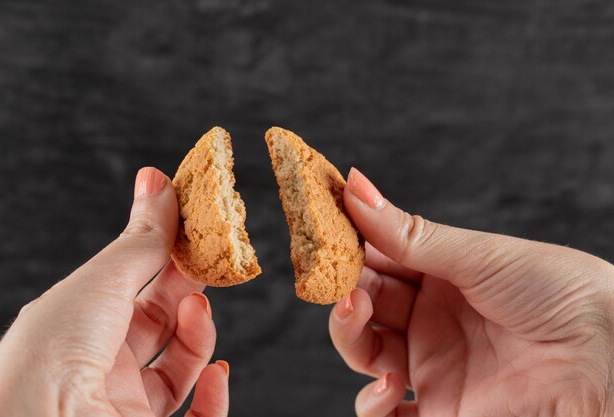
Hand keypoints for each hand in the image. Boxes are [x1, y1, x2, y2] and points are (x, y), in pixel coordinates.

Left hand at [0, 167, 228, 416]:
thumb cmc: (52, 354)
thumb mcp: (102, 281)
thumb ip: (142, 239)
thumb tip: (158, 182)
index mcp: (81, 324)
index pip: (136, 284)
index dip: (168, 253)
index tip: (197, 222)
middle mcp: (101, 365)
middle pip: (160, 322)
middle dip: (190, 288)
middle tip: (213, 259)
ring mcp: (125, 404)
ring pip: (180, 368)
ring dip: (201, 335)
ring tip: (199, 309)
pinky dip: (215, 398)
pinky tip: (216, 374)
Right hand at [330, 168, 613, 416]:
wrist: (609, 356)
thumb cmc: (557, 291)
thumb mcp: (475, 255)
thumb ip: (407, 232)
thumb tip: (354, 186)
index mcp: (440, 275)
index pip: (376, 257)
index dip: (346, 246)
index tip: (318, 229)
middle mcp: (430, 318)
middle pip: (363, 303)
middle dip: (343, 290)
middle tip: (336, 280)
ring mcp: (433, 365)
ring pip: (364, 351)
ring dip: (349, 334)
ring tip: (358, 314)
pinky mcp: (443, 410)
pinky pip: (386, 414)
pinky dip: (374, 403)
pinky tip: (390, 385)